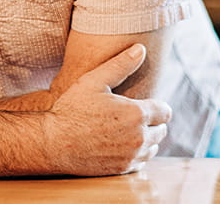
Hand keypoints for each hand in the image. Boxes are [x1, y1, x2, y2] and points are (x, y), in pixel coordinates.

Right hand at [44, 44, 171, 175]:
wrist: (54, 143)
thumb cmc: (71, 109)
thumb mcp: (94, 80)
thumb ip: (120, 64)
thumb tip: (140, 49)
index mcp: (136, 113)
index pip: (165, 111)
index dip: (157, 106)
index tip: (145, 104)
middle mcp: (139, 137)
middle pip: (162, 130)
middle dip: (152, 122)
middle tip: (132, 116)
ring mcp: (131, 156)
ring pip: (153, 147)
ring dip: (146, 139)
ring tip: (127, 130)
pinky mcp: (123, 170)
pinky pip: (141, 162)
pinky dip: (135, 154)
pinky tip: (120, 145)